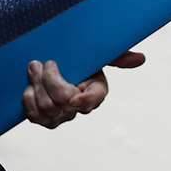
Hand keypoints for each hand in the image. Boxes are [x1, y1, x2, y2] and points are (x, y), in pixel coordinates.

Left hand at [23, 52, 145, 128]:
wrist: (49, 59)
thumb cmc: (77, 55)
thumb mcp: (96, 52)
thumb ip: (116, 55)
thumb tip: (141, 59)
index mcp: (96, 91)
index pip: (93, 101)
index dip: (83, 101)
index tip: (73, 95)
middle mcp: (80, 107)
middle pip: (63, 102)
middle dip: (49, 80)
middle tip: (42, 63)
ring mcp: (62, 115)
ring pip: (48, 109)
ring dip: (36, 86)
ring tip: (33, 68)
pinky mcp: (45, 119)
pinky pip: (35, 117)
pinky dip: (29, 101)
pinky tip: (29, 88)